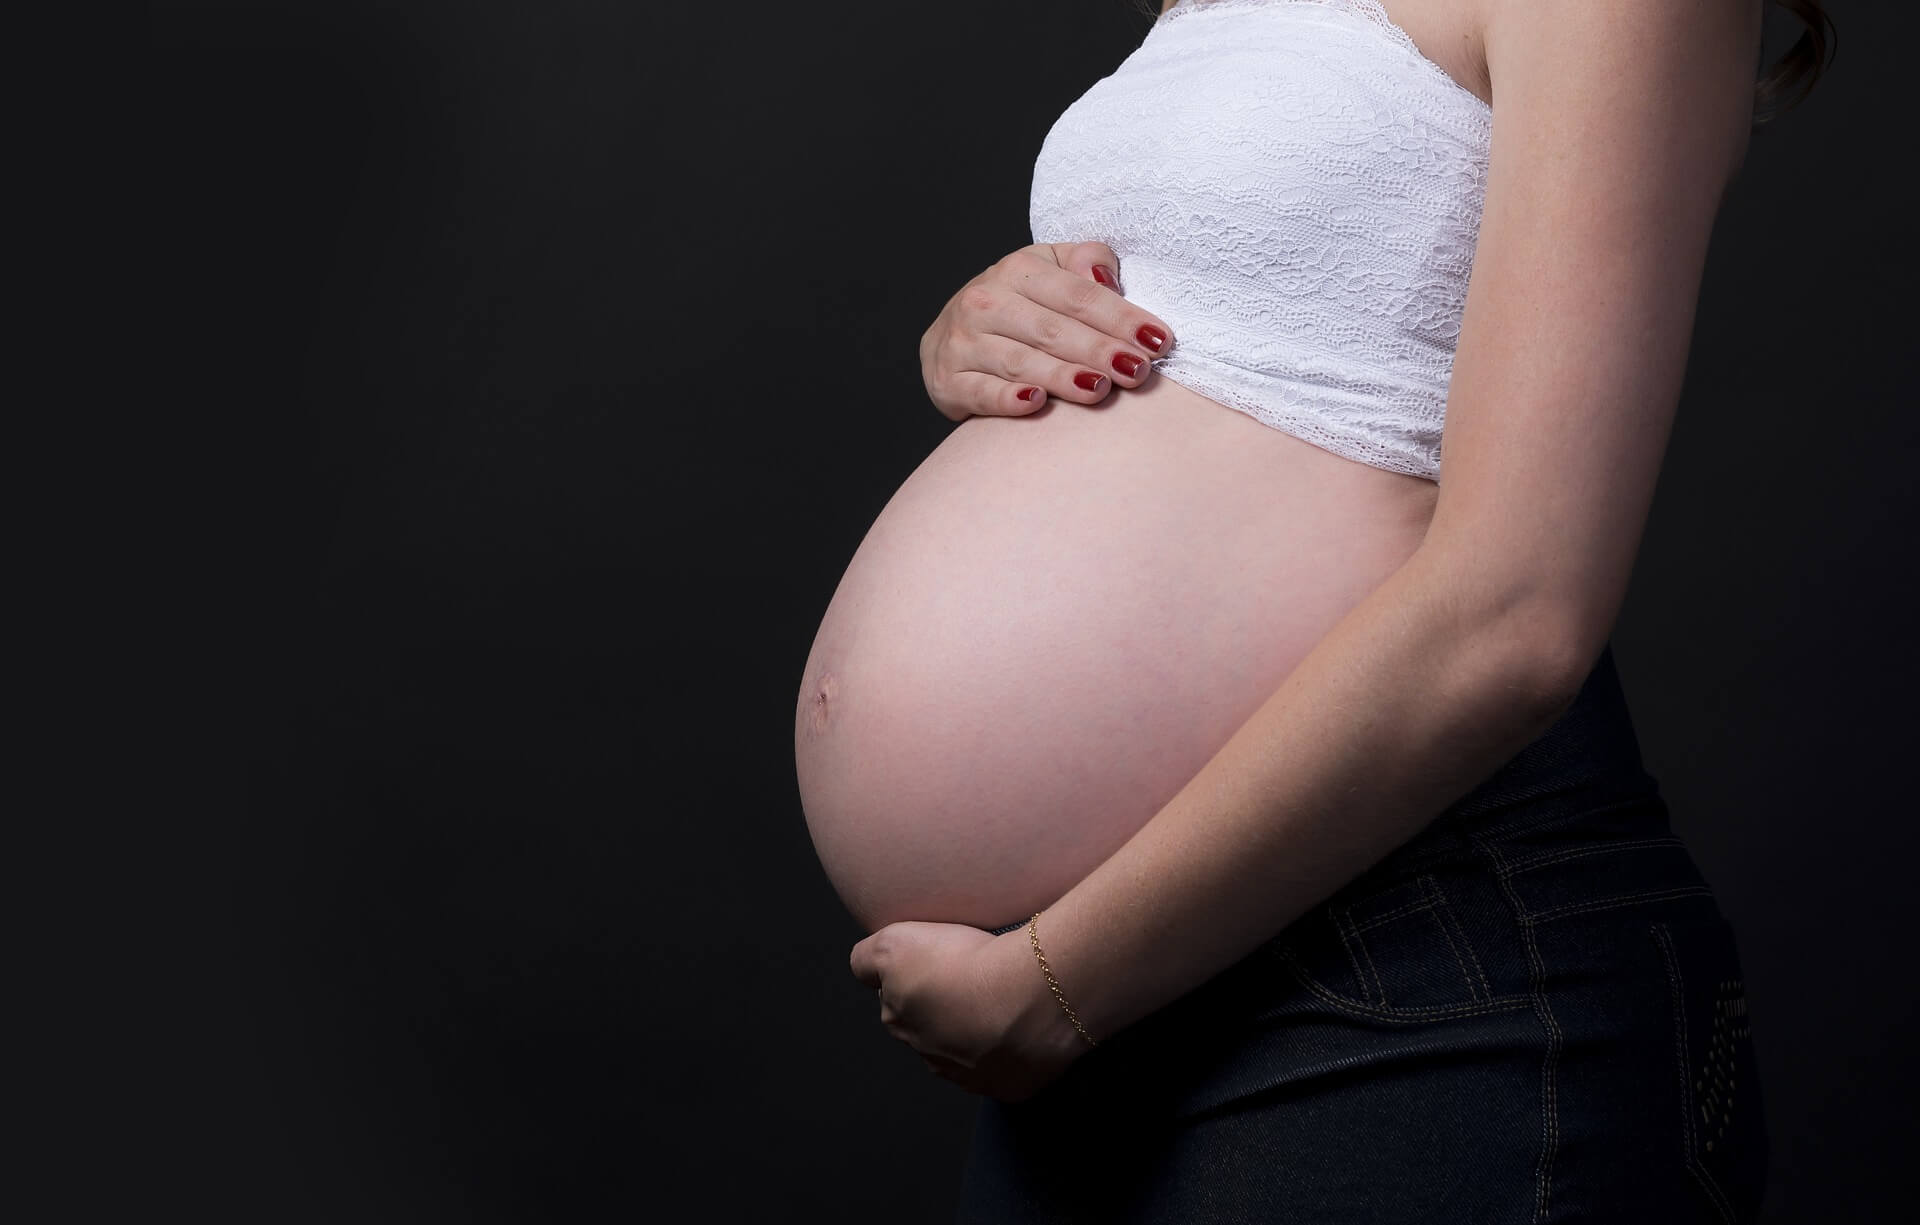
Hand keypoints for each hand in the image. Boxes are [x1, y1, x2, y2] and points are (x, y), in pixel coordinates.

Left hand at [849, 919, 1092, 1102]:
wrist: (1030, 992)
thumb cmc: (964, 964)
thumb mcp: (893, 942)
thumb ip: (867, 959)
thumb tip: (864, 971)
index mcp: (900, 1024)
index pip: (898, 1002)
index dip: (919, 977)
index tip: (942, 961)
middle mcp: (931, 1059)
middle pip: (932, 1030)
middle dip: (947, 1009)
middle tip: (973, 980)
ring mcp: (974, 1079)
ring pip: (969, 1053)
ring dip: (980, 1033)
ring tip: (1005, 1001)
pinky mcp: (1012, 1088)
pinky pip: (1010, 1069)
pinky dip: (1015, 1051)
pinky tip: (1026, 1025)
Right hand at [918, 241, 1175, 421]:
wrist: (951, 340)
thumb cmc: (1020, 307)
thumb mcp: (1050, 271)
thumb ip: (1085, 263)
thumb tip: (1106, 277)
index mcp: (1017, 270)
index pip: (1078, 295)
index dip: (1120, 317)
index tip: (1158, 340)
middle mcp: (986, 302)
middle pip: (1052, 329)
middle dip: (1099, 350)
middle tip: (1137, 370)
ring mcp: (963, 343)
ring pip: (1020, 361)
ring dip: (1063, 376)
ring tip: (1100, 389)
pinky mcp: (948, 381)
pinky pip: (982, 392)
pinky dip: (1008, 399)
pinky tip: (1037, 404)